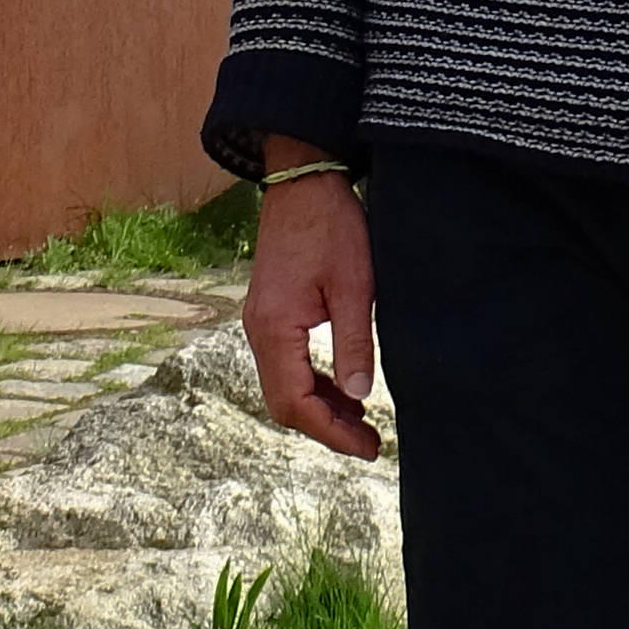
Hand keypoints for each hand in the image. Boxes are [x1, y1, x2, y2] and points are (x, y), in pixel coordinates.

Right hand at [243, 151, 381, 454]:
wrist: (303, 181)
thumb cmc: (332, 227)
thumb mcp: (354, 286)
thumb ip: (354, 342)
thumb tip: (360, 396)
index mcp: (276, 328)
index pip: (295, 402)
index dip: (330, 432)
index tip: (365, 447)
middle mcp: (259, 330)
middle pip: (283, 402)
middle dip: (325, 427)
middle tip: (369, 444)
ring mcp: (261, 322)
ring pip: (284, 385)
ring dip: (320, 407)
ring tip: (362, 423)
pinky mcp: (271, 313)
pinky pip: (287, 363)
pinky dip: (314, 383)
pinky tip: (346, 389)